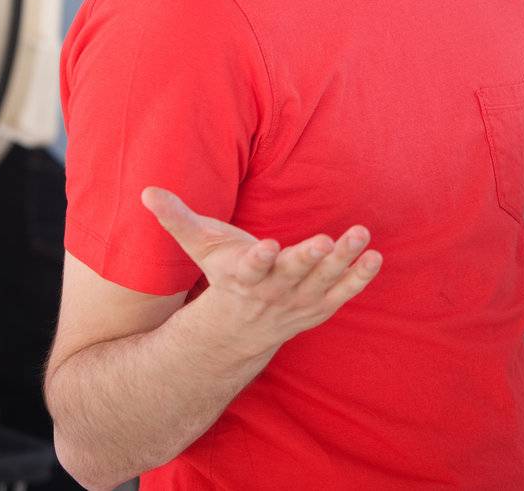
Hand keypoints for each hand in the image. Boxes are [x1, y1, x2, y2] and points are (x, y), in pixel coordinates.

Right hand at [142, 187, 381, 356]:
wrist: (238, 332)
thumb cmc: (222, 276)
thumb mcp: (199, 249)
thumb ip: (177, 219)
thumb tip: (147, 190)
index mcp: (241, 277)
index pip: (249, 269)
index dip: (258, 259)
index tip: (267, 246)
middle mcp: (272, 292)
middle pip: (292, 275)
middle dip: (308, 259)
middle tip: (323, 241)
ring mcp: (298, 302)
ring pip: (323, 281)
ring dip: (343, 260)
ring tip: (360, 234)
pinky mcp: (319, 306)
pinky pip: (343, 292)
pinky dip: (360, 278)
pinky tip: (375, 256)